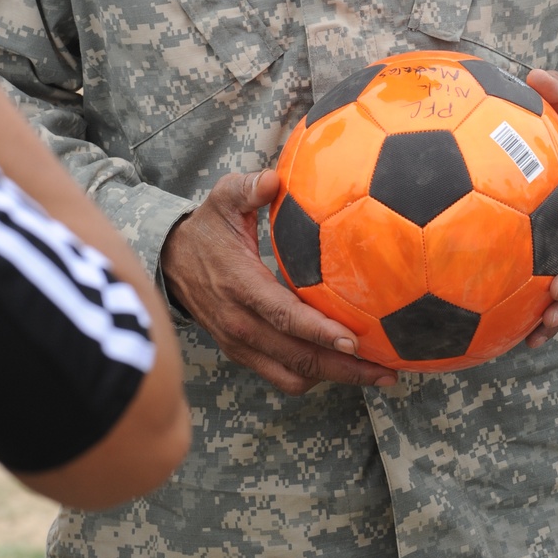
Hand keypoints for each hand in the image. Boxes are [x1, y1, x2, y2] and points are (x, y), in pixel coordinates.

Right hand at [160, 169, 396, 395]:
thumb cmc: (208, 227)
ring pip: (293, 376)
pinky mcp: (243, 354)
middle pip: (298, 358)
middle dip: (344, 368)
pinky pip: (281, 377)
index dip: (319, 331)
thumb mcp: (223, 199)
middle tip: (386, 372)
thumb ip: (248, 188)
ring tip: (375, 375)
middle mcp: (240, 324)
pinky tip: (343, 366)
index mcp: (240, 286)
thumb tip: (273, 179)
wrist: (171, 261)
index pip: (283, 316)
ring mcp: (240, 344)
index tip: (355, 339)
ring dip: (334, 378)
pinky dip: (312, 377)